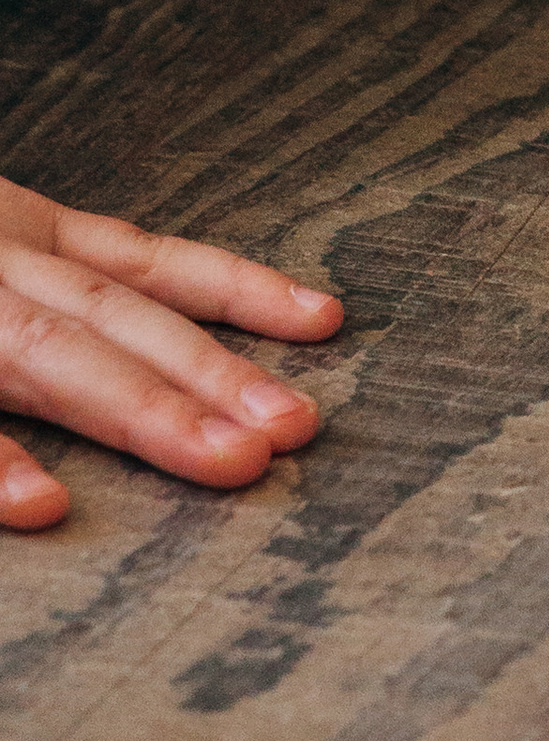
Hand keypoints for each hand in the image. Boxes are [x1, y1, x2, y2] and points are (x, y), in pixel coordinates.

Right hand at [0, 177, 341, 530]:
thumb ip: (41, 284)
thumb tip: (121, 323)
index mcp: (15, 235)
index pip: (144, 262)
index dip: (235, 288)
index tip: (325, 318)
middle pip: (120, 317)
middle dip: (212, 372)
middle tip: (296, 428)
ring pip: (56, 357)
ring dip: (149, 411)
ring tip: (234, 461)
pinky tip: (49, 505)